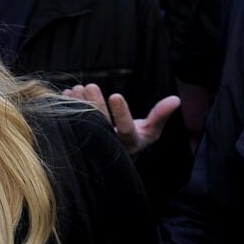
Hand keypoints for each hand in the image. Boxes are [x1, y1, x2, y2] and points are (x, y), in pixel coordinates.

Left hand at [66, 84, 180, 154]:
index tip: (116, 95)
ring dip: (80, 105)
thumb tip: (176, 99)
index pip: (125, 129)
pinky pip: (73, 126)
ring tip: (77, 89)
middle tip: (91, 86)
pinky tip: (67, 95)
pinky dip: (69, 109)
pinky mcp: (80, 141)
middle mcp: (110, 146)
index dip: (121, 114)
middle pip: (101, 126)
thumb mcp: (150, 130)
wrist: (114, 157)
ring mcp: (94, 145)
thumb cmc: (135, 138)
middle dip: (95, 105)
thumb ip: (161, 114)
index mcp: (130, 143)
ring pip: (84, 125)